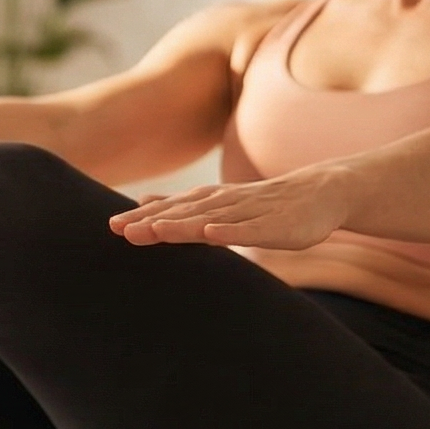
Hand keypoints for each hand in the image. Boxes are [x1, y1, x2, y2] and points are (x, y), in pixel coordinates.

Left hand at [109, 168, 357, 250]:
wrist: (318, 194)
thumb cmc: (265, 204)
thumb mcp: (218, 204)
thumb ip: (182, 207)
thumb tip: (142, 204)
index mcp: (210, 201)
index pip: (170, 209)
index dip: (142, 217)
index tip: (111, 226)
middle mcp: (224, 204)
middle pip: (183, 213)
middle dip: (151, 221)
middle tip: (119, 229)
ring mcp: (249, 213)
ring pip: (211, 219)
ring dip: (183, 225)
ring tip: (156, 230)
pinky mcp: (274, 226)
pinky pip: (250, 229)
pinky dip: (229, 231)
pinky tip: (211, 234)